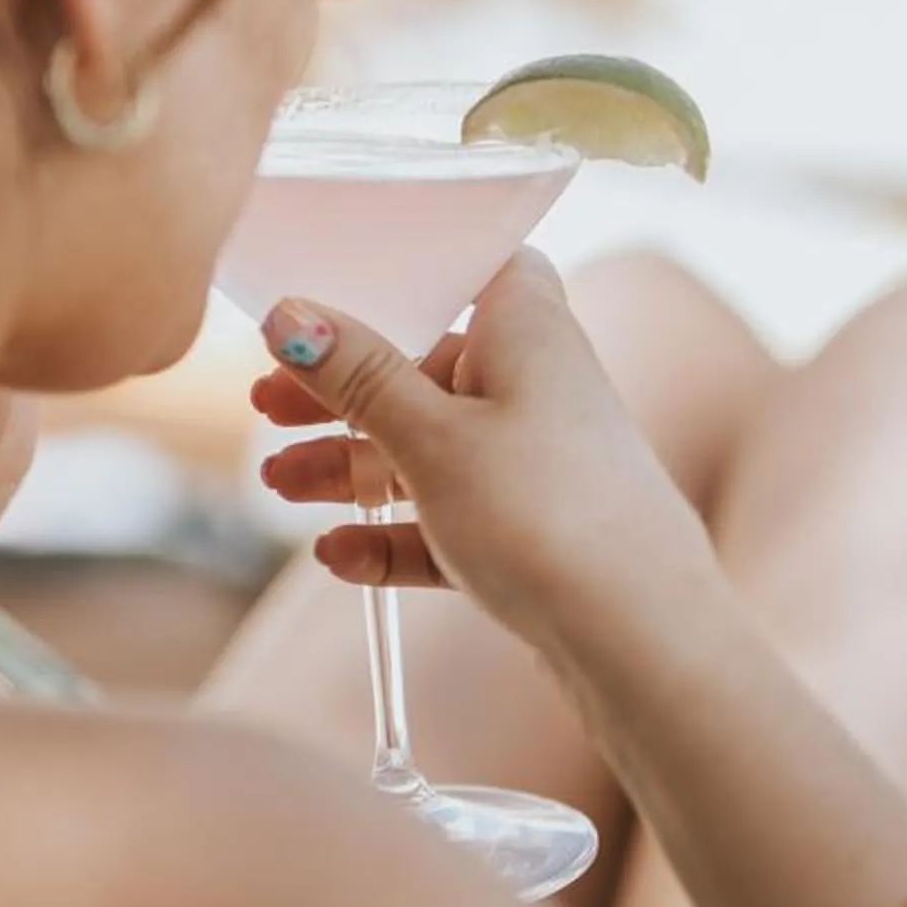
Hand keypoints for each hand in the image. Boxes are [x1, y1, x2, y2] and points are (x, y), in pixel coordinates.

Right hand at [250, 250, 717, 663]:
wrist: (639, 639)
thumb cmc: (546, 514)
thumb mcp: (430, 438)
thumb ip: (358, 376)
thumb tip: (293, 314)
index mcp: (527, 329)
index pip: (468, 266)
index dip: (400, 275)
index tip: (321, 295)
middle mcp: (539, 384)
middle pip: (428, 367)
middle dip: (344, 390)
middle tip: (266, 405)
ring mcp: (538, 461)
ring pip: (431, 447)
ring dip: (354, 465)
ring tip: (282, 485)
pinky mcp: (534, 531)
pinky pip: (451, 517)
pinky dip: (395, 532)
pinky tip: (338, 556)